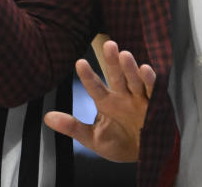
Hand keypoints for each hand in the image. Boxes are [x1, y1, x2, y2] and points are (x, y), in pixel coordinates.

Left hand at [44, 40, 155, 162]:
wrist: (144, 157)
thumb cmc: (118, 144)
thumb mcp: (92, 139)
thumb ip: (73, 127)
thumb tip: (47, 118)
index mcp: (106, 102)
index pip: (95, 86)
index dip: (88, 75)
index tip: (80, 63)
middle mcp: (122, 96)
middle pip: (117, 75)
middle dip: (112, 61)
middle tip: (108, 45)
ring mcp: (138, 99)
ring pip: (134, 80)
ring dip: (130, 68)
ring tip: (125, 55)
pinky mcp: (154, 105)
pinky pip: (152, 91)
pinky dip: (150, 81)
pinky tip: (146, 69)